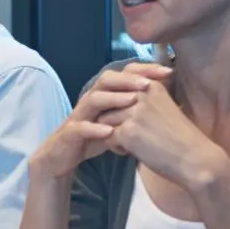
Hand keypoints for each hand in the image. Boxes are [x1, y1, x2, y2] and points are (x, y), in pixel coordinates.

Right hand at [29, 63, 167, 181]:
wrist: (62, 157)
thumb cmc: (92, 138)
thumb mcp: (117, 123)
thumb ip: (133, 112)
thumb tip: (166, 101)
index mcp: (103, 95)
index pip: (123, 75)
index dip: (143, 71)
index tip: (167, 72)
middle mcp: (90, 101)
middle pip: (106, 80)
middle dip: (128, 80)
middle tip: (149, 83)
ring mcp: (79, 116)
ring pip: (93, 99)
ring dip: (113, 99)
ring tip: (132, 101)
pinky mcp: (69, 134)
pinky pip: (80, 128)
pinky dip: (94, 129)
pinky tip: (109, 132)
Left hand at [93, 66, 229, 191]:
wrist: (196, 159)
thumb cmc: (182, 138)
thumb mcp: (164, 108)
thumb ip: (144, 101)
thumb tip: (117, 101)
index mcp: (152, 86)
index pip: (119, 87)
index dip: (120, 105)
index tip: (136, 120)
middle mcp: (141, 94)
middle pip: (108, 104)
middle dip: (114, 119)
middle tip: (133, 134)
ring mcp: (133, 112)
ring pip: (104, 120)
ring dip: (113, 132)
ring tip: (132, 143)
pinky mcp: (128, 132)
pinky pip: (106, 137)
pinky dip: (115, 147)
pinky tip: (131, 152)